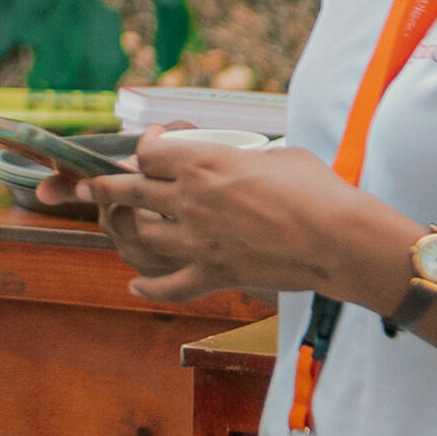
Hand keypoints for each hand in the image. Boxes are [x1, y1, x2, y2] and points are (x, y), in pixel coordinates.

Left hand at [76, 137, 418, 308]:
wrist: (339, 239)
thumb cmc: (316, 189)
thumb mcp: (276, 155)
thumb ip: (245, 158)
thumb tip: (242, 163)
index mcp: (205, 162)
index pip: (148, 153)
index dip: (143, 149)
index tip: (151, 148)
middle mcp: (191, 199)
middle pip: (129, 190)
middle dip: (108, 185)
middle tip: (98, 184)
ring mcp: (199, 240)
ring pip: (141, 233)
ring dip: (129, 227)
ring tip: (126, 222)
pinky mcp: (214, 274)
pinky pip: (170, 286)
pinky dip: (150, 288)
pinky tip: (136, 285)